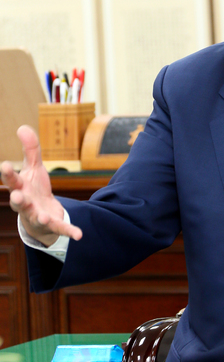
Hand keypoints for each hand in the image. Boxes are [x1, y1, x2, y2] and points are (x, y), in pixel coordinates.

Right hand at [1, 125, 81, 246]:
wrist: (40, 214)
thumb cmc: (33, 188)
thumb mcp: (34, 168)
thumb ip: (30, 149)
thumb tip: (22, 127)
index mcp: (20, 188)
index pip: (12, 180)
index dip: (8, 173)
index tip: (5, 165)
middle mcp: (25, 203)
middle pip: (19, 202)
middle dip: (17, 199)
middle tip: (16, 196)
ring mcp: (37, 215)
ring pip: (36, 217)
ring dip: (40, 217)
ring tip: (43, 217)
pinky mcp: (52, 225)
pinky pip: (60, 229)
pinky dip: (69, 231)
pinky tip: (79, 235)